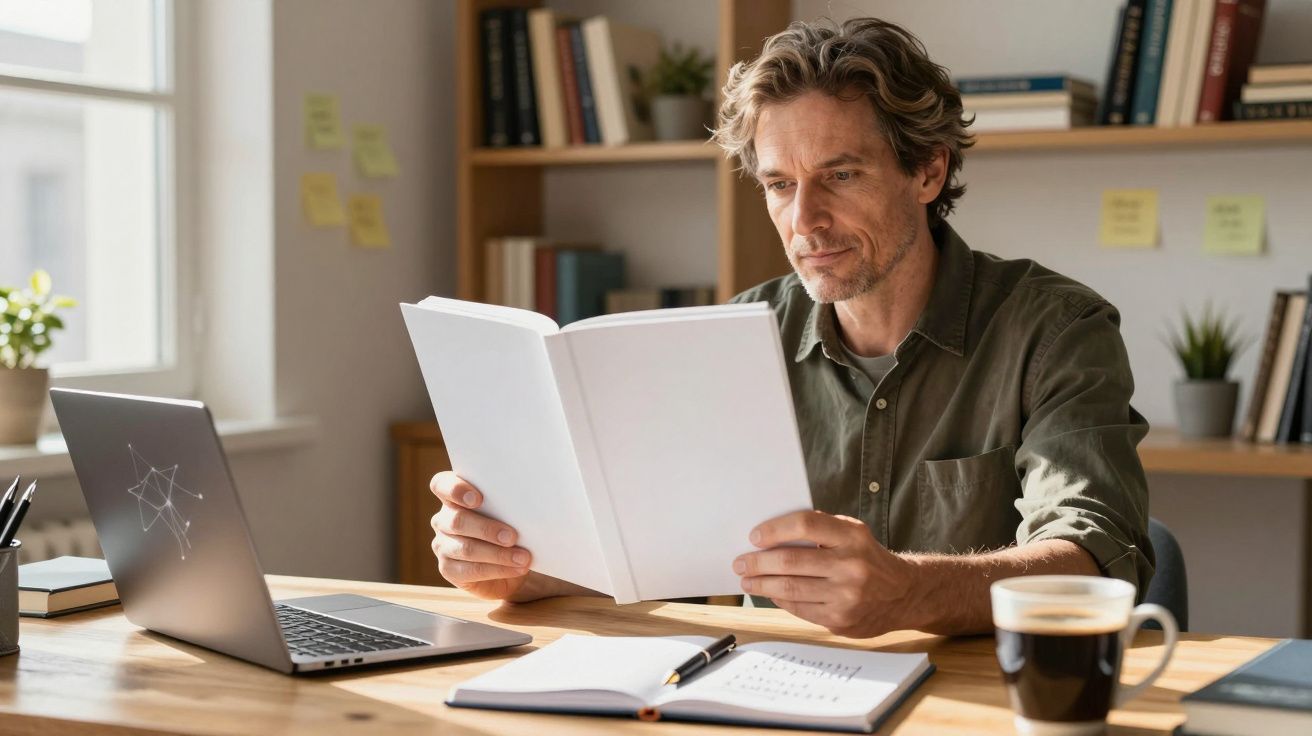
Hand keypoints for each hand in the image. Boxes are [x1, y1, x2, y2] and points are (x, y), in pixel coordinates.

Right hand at [429, 471, 532, 600]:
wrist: (514, 565)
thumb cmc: (513, 528)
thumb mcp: (513, 512)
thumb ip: (512, 503)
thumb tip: (533, 499)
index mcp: (454, 496)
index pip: (441, 485)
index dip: (455, 490)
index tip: (478, 499)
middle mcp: (444, 519)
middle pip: (457, 520)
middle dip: (487, 529)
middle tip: (513, 536)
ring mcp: (443, 545)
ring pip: (466, 548)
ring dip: (498, 554)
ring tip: (523, 558)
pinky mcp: (448, 569)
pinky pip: (471, 570)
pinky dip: (498, 570)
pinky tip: (517, 569)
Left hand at [733, 510, 922, 637]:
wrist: (903, 594)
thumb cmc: (867, 557)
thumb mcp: (852, 534)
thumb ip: (819, 530)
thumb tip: (770, 536)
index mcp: (852, 536)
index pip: (805, 524)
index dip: (774, 530)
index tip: (754, 536)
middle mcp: (851, 565)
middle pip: (791, 561)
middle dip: (758, 562)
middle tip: (740, 562)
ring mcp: (847, 595)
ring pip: (790, 588)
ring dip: (761, 584)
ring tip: (747, 580)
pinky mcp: (841, 619)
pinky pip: (799, 609)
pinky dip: (780, 600)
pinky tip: (770, 593)